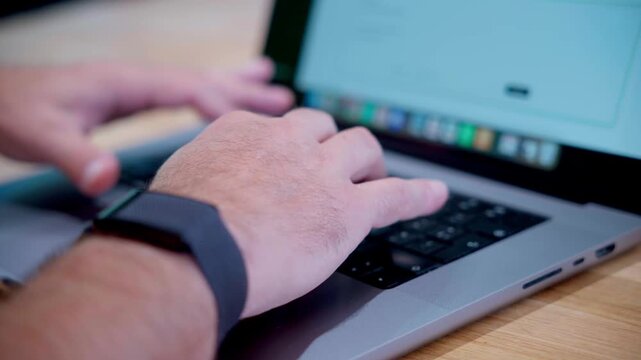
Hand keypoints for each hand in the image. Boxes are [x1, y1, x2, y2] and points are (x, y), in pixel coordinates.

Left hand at [0, 59, 293, 195]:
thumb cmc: (15, 112)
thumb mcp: (41, 135)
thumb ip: (76, 155)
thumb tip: (107, 180)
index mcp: (125, 83)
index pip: (187, 88)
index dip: (222, 104)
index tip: (256, 123)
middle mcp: (137, 78)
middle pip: (203, 79)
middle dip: (243, 88)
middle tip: (282, 95)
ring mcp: (135, 85)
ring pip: (197, 81)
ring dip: (234, 84)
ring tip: (268, 82)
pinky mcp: (130, 97)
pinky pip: (182, 93)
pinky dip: (209, 94)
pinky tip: (218, 101)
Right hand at [151, 109, 448, 316]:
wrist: (196, 250)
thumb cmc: (179, 225)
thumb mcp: (184, 179)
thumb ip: (208, 170)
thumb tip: (208, 182)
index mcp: (247, 131)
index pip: (279, 128)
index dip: (288, 147)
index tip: (289, 160)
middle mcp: (288, 142)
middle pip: (324, 128)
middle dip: (329, 145)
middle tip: (332, 167)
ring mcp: (323, 173)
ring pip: (362, 147)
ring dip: (368, 162)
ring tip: (370, 180)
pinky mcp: (348, 209)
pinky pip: (395, 193)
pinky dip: (419, 194)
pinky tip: (435, 195)